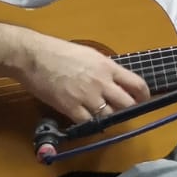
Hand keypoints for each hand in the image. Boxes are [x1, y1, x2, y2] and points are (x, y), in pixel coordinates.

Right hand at [16, 35, 149, 123]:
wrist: (33, 57)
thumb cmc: (58, 52)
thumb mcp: (90, 55)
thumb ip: (105, 69)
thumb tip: (116, 80)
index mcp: (108, 67)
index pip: (137, 84)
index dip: (143, 96)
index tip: (143, 100)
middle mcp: (101, 82)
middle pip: (127, 104)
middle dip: (128, 110)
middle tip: (124, 111)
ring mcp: (86, 96)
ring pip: (109, 116)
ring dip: (109, 118)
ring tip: (104, 116)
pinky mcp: (70, 108)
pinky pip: (88, 123)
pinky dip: (91, 124)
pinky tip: (88, 120)